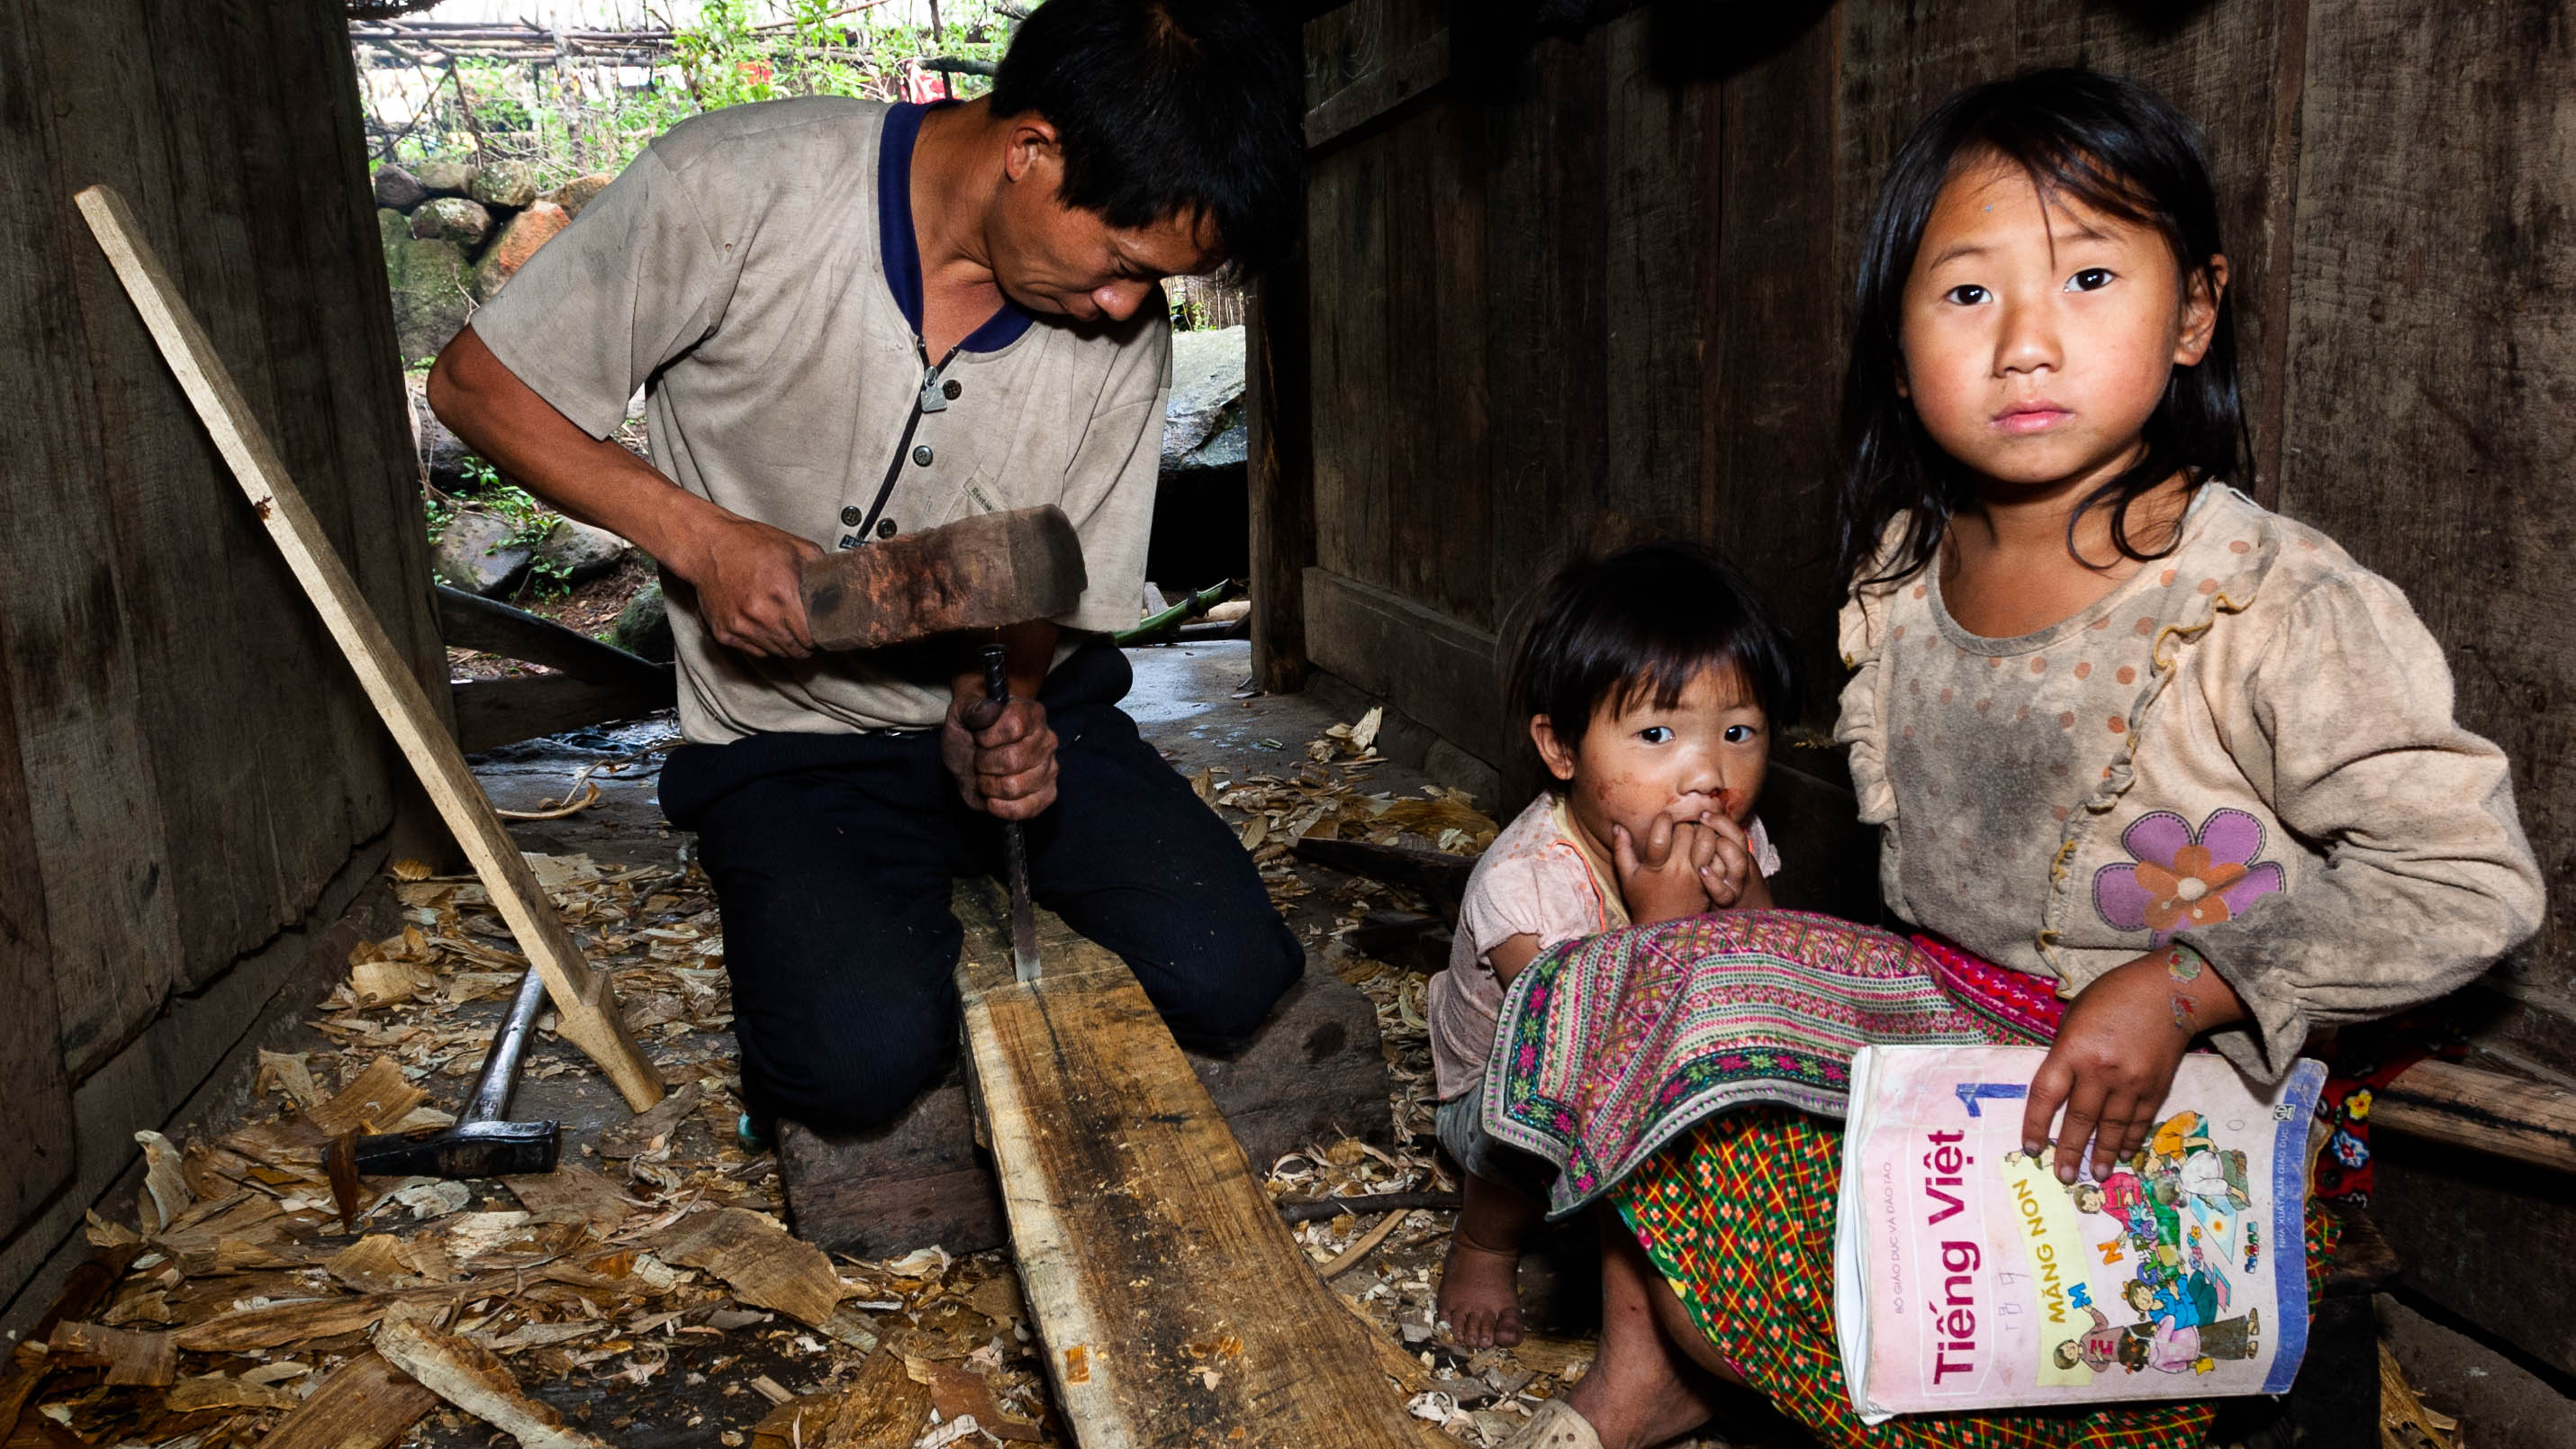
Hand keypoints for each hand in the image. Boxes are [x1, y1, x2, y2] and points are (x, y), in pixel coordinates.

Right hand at [674, 515, 823, 658]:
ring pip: (776, 653)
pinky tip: (766, 626)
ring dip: (785, 645)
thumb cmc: (751, 544)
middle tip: (807, 633)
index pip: (811, 638)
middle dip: (805, 645)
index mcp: (782, 593)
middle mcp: (761, 614)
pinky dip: (764, 644)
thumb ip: (821, 570)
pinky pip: (755, 652)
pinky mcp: (725, 633)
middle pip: (795, 650)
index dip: (820, 639)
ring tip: (786, 627)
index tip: (822, 634)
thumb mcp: (796, 547)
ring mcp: (741, 626)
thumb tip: (842, 585)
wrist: (708, 545)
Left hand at [943, 692, 1058, 819]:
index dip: (987, 737)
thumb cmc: (969, 730)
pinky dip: (1002, 808)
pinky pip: (1026, 809)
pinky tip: (992, 799)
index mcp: (1031, 713)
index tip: (978, 738)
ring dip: (989, 785)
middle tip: (979, 759)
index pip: (1013, 727)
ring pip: (1015, 787)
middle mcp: (1046, 740)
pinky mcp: (1046, 794)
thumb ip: (973, 709)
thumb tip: (990, 710)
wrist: (968, 752)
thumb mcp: (961, 713)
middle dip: (984, 763)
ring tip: (987, 775)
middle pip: (1013, 760)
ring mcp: (1049, 768)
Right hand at [1612, 806, 1718, 925]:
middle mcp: (1677, 869)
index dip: (1664, 819)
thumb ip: (1622, 850)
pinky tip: (1709, 846)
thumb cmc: (1643, 901)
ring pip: (1707, 841)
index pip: (1662, 834)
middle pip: (1687, 832)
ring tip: (1697, 832)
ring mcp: (1696, 877)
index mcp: (1655, 866)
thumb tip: (1617, 826)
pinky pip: (1719, 858)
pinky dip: (1716, 848)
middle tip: (1682, 824)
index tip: (1665, 817)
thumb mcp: (1627, 878)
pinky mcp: (1710, 884)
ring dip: (1703, 832)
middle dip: (1685, 823)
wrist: (1664, 929)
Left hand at [1691, 810, 1760, 907]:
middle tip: (1702, 822)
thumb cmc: (1727, 881)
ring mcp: (1735, 884)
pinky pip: (1723, 892)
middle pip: (1738, 843)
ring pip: (1737, 864)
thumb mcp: (1726, 859)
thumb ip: (1716, 842)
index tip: (1703, 813)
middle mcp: (1741, 867)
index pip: (1736, 830)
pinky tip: (1702, 871)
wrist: (1745, 915)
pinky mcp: (1726, 902)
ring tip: (1706, 842)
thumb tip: (1697, 818)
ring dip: (1724, 850)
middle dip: (1722, 829)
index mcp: (1741, 853)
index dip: (1721, 820)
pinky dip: (1714, 881)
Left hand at [2020, 950, 2241, 1182]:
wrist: (2169, 993)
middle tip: (2063, 1176)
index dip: (2035, 1125)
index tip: (2031, 1147)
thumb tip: (2060, 1088)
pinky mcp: (2156, 1088)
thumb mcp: (2075, 1017)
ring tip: (2097, 1175)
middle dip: (2069, 1151)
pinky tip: (2123, 1154)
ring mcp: (2131, 1082)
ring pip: (2112, 1127)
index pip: (2045, 1095)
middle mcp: (2100, 1071)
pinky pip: (2139, 1121)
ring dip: (2103, 1154)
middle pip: (2079, 1119)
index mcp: (2073, 1050)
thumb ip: (2065, 1053)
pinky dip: (2130, 1139)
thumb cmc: (2113, 997)